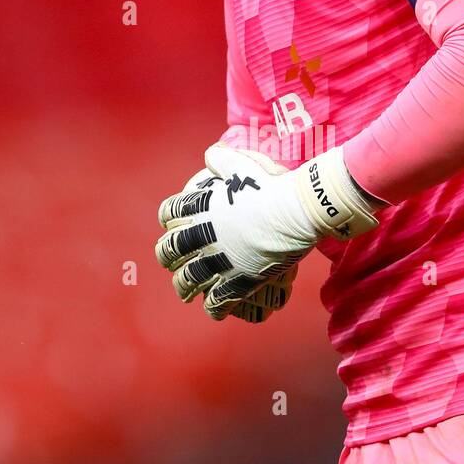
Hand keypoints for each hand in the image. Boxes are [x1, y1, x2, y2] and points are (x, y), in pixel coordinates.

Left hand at [159, 161, 299, 322]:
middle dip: (167, 255)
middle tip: (173, 260)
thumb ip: (223, 160)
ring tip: (185, 291)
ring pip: (187, 279)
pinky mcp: (238, 279)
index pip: (168, 213)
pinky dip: (213, 307)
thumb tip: (212, 154)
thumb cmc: (271, 186)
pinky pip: (217, 300)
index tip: (173, 223)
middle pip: (169, 250)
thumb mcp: (242, 165)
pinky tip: (214, 309)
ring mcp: (219, 260)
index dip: (168, 218)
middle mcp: (203, 236)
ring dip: (183, 285)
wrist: (296, 211)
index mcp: (201, 208)